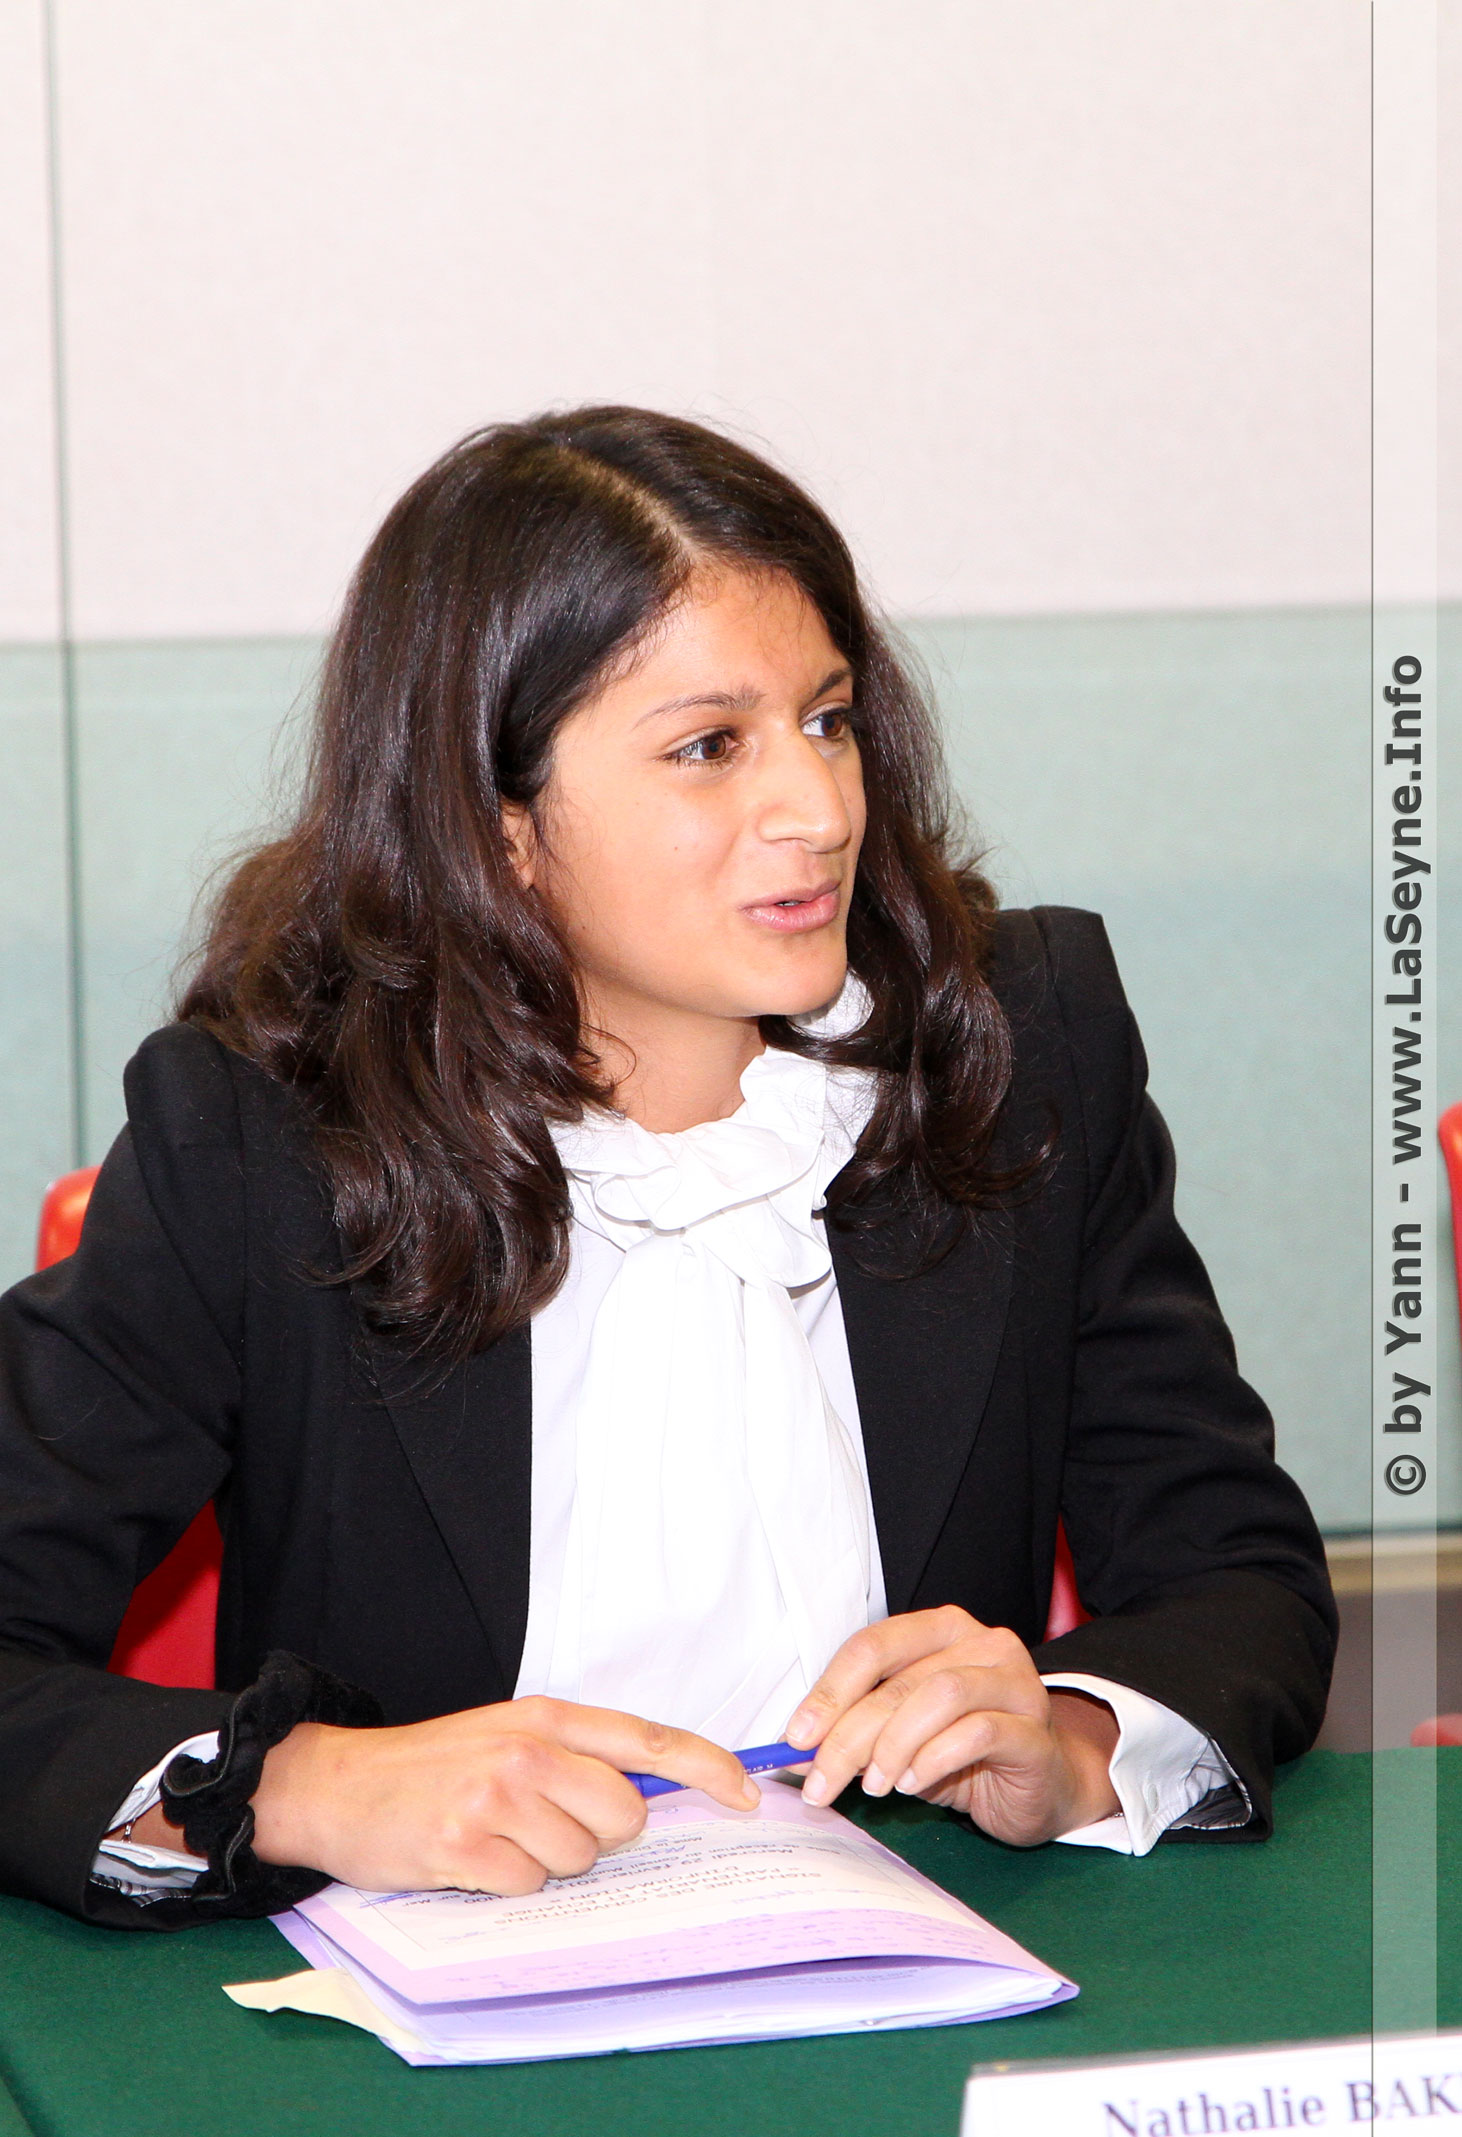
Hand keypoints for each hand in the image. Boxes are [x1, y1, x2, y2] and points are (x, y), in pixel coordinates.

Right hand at [239, 1696, 757, 1893]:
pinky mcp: (464, 1843)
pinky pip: (528, 1886)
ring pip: (578, 1857)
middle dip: (596, 1835)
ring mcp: (495, 1795)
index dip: (707, 1767)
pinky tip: (471, 1859)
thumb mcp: (506, 1735)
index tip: (747, 1794)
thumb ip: (574, 1755)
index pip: (647, 1739)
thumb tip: (651, 1793)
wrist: (339, 1784)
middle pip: (622, 1814)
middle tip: (540, 1824)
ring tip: (496, 1837)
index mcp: (545, 1716)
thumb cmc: (433, 1765)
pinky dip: (507, 1884)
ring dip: (545, 1862)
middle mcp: (527, 1748)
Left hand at [784, 1606, 1119, 1846]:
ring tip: (875, 1785)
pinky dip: (935, 1758)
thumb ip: (861, 1730)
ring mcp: (1016, 1682)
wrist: (1043, 1786)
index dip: (829, 1691)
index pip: (874, 1645)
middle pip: (899, 1680)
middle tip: (821, 1781)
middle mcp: (983, 1643)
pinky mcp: (1035, 1730)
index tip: (797, 1737)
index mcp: (942, 1630)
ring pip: (940, 1696)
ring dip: (893, 1745)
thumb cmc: (966, 1755)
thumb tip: (800, 1748)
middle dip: (849, 1734)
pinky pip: (978, 1732)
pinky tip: (915, 1784)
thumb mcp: (904, 1736)